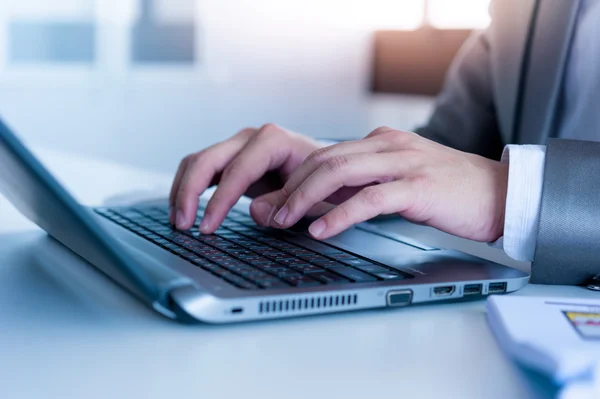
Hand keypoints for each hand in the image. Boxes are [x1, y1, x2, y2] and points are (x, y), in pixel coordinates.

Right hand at [169, 124, 320, 231]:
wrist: (326, 168)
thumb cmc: (322, 180)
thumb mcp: (313, 195)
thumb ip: (286, 203)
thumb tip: (255, 213)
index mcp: (274, 141)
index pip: (237, 171)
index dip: (219, 201)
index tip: (206, 228)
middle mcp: (251, 138)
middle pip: (207, 160)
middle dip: (189, 193)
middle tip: (183, 226)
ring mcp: (238, 146)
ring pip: (197, 162)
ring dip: (182, 191)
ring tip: (179, 222)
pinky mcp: (231, 158)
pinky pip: (200, 168)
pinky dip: (188, 188)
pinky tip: (184, 210)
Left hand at [269, 127, 508, 241]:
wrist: (501, 194)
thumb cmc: (449, 192)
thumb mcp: (399, 182)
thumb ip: (363, 187)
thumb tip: (322, 205)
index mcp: (381, 143)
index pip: (325, 155)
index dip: (295, 179)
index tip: (275, 202)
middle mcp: (388, 147)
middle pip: (324, 160)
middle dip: (291, 187)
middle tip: (270, 213)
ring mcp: (404, 164)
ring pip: (339, 173)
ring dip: (305, 198)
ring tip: (284, 220)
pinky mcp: (418, 187)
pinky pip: (369, 199)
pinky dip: (340, 214)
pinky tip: (321, 229)